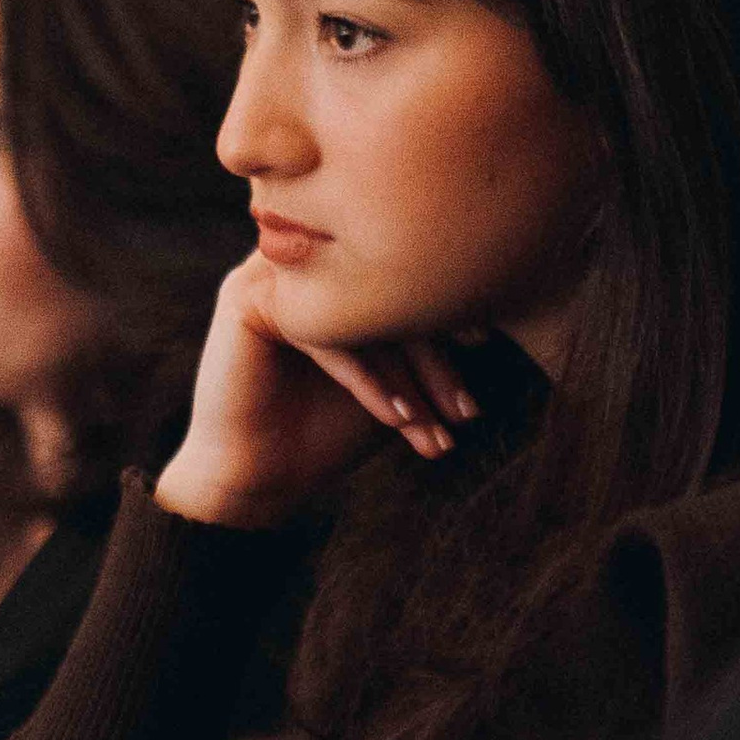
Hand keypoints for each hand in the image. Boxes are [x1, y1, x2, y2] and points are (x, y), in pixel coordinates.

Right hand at [152, 254, 481, 530]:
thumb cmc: (326, 431)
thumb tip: (492, 326)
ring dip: (407, 375)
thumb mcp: (396, 386)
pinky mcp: (247, 300)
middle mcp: (306, 260)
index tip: (484, 366)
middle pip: (389, 293)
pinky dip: (365, 378)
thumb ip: (428, 348)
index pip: (410, 284)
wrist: (257, 479)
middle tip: (465, 414)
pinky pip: (322, 332)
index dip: (452, 327)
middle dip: (435, 362)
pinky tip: (394, 418)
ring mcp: (274, 275)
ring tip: (434, 427)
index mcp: (339, 268)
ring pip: (360, 310)